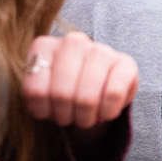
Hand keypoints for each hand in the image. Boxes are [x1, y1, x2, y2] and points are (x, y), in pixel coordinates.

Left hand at [23, 31, 137, 128]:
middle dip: (66, 117)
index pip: (36, 91)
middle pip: (62, 95)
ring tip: (86, 118)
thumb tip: (45, 107)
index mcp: (45, 46)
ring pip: (87, 97)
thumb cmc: (63, 91)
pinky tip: (104, 112)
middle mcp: (72, 41)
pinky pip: (114, 94)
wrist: (94, 87)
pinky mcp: (125, 63)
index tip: (48, 113)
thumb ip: (36, 97)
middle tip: (70, 119)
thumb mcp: (42, 93)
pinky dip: (108, 112)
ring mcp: (100, 49)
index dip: (42, 112)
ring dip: (86, 118)